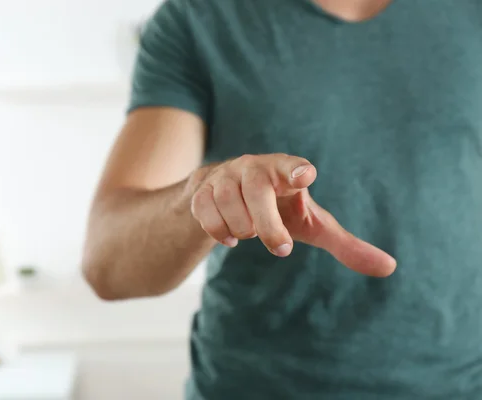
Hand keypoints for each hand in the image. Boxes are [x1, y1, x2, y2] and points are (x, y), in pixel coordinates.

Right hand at [189, 154, 395, 276]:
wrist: (227, 194)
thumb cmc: (279, 208)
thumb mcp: (312, 224)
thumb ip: (345, 244)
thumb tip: (390, 268)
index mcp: (284, 170)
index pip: (291, 166)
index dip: (296, 171)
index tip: (305, 176)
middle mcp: (253, 167)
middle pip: (258, 193)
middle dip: (268, 227)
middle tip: (282, 249)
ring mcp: (225, 177)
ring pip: (230, 206)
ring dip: (243, 230)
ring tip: (249, 231)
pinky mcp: (201, 190)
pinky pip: (206, 214)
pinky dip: (219, 231)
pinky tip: (229, 235)